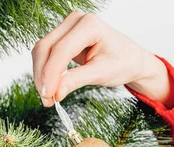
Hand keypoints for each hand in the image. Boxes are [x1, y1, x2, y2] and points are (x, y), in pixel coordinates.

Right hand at [31, 11, 173, 106]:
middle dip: (43, 76)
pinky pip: (47, 53)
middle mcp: (76, 20)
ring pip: (43, 50)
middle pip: (47, 47)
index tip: (48, 94)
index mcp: (90, 25)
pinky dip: (46, 71)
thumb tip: (55, 92)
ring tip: (48, 98)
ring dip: (41, 75)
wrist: (132, 59)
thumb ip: (77, 80)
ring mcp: (68, 26)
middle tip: (47, 100)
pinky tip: (50, 87)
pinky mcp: (63, 36)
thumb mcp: (103, 74)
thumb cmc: (124, 63)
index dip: (51, 73)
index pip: (62, 49)